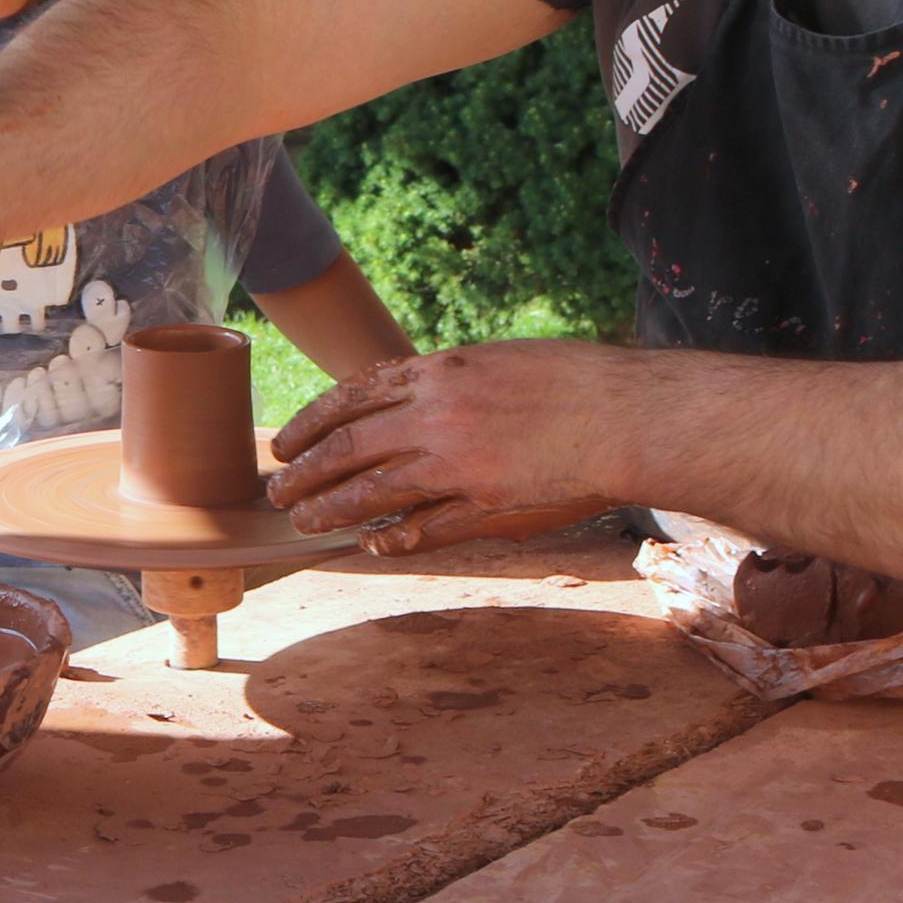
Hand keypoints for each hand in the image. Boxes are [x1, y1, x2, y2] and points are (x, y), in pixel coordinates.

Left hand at [266, 342, 620, 553]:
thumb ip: (446, 379)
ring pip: (372, 490)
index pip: (351, 397)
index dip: (311, 423)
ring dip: (330, 509)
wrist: (624, 412)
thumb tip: (407, 389)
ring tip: (302, 522)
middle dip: (305, 471)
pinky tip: (369, 543)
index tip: (285, 441)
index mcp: (438, 371)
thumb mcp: (495, 360)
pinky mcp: (486, 501)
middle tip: (278, 490)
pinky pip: (425, 526)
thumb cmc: (570, 380)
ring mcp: (459, 461)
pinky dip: (391, 536)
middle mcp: (436, 414)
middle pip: (348, 446)